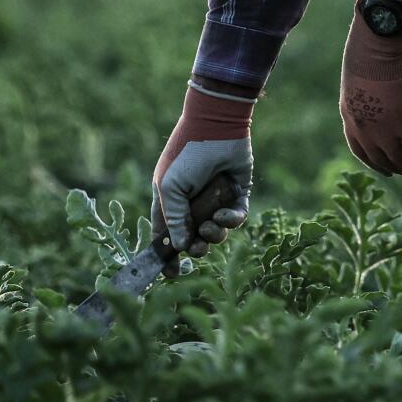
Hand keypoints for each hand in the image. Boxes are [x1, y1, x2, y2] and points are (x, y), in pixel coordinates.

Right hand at [152, 81, 255, 254]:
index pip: (165, 234)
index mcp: (169, 199)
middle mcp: (192, 202)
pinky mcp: (236, 195)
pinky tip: (226, 215)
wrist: (219, 128)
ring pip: (216, 232)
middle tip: (198, 247)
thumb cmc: (188, 155)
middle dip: (196, 247)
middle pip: (192, 238)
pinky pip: (236, 218)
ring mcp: (214, 199)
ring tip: (213, 224)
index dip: (167, 255)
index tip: (170, 273)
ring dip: (214, 234)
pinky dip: (232, 221)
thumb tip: (178, 247)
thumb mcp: (171, 187)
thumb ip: (174, 218)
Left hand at [340, 6, 401, 177]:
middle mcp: (364, 128)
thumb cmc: (369, 49)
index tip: (386, 171)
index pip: (361, 150)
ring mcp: (382, 127)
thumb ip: (369, 94)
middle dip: (399, 169)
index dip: (375, 163)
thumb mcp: (360, 78)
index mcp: (350, 116)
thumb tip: (384, 94)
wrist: (377, 41)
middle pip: (382, 159)